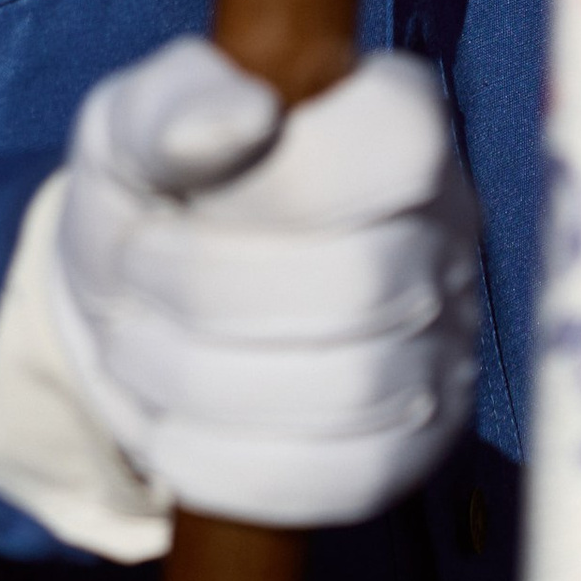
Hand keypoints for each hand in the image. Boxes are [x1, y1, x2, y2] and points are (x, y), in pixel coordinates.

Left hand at [48, 36, 479, 529]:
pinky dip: (238, 461)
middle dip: (210, 290)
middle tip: (134, 277)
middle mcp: (447, 225)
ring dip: (210, 379)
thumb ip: (178, 103)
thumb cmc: (151, 190)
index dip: (286, 181)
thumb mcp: (133, 126)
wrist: (141, 305)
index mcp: (397, 118)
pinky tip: (176, 428)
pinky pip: (349, 478)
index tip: (182, 198)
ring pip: (354, 387)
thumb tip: (249, 113)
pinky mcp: (414, 445)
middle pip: (361, 282)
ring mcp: (445, 340)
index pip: (399, 143)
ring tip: (141, 348)